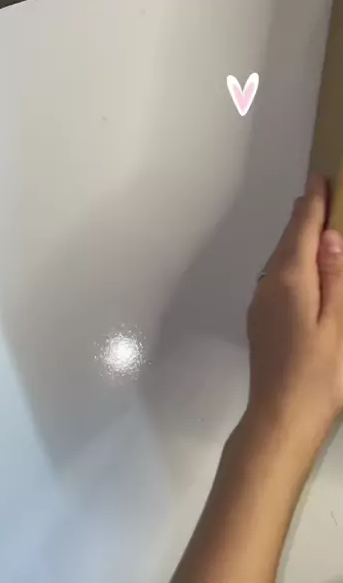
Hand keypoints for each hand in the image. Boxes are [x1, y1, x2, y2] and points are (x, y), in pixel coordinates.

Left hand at [246, 174, 342, 459]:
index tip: (319, 178)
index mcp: (291, 280)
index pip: (302, 231)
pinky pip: (276, 276)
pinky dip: (290, 260)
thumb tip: (331, 236)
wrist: (280, 416)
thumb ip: (334, 278)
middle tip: (317, 192)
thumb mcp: (337, 324)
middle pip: (288, 240)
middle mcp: (269, 284)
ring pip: (279, 258)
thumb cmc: (319, 374)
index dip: (313, 203)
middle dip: (303, 215)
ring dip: (296, 238)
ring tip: (310, 219)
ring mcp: (260, 302)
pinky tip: (300, 264)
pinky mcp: (260, 318)